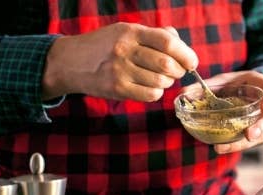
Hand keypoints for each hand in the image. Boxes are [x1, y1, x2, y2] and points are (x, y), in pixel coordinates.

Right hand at [42, 23, 197, 101]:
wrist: (70, 62)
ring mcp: (120, 71)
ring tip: (159, 78)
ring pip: (160, 82)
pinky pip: (150, 95)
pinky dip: (156, 93)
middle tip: (176, 71)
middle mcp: (125, 50)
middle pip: (167, 64)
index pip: (167, 42)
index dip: (186, 54)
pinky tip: (149, 87)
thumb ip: (155, 35)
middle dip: (178, 70)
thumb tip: (181, 46)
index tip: (192, 62)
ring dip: (167, 82)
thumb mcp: (125, 31)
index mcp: (131, 32)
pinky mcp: (117, 89)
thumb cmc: (104, 46)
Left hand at [182, 71, 262, 153]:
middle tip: (250, 134)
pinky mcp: (258, 135)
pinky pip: (250, 142)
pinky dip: (236, 145)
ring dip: (244, 143)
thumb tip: (184, 90)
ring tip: (224, 147)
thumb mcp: (229, 80)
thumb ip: (210, 85)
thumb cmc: (242, 84)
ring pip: (261, 136)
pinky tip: (221, 147)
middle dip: (261, 128)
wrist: (254, 94)